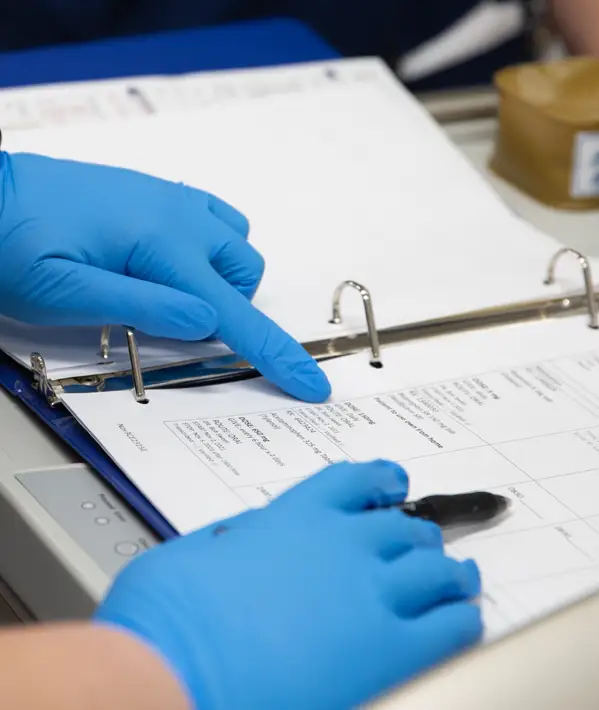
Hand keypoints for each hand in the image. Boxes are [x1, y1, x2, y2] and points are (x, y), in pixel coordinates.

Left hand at [0, 152, 329, 402]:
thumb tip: (208, 322)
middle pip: (246, 275)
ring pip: (237, 245)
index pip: (235, 314)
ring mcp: (171, 199)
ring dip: (222, 277)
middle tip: (178, 322)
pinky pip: (217, 217)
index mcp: (160, 246)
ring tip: (171, 289)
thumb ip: (143, 307)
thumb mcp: (64, 292)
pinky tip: (174, 258)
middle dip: (230, 308)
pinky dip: (213, 247)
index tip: (312, 386)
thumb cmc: (8, 245)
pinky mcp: (159, 192)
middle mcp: (179, 216)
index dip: (277, 355)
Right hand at [94, 461, 482, 709]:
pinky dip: (462, 620)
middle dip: (418, 537)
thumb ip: (237, 539)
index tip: (395, 483)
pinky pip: (449, 626)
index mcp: (295, 519)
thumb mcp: (193, 552)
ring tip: (462, 578)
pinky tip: (465, 622)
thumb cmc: (168, 618)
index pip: (353, 482)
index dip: (382, 479)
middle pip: (403, 528)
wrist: (171, 669)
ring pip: (436, 570)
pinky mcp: (389, 648)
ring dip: (452, 573)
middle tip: (428, 547)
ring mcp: (371, 594)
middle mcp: (342, 545)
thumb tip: (248, 539)